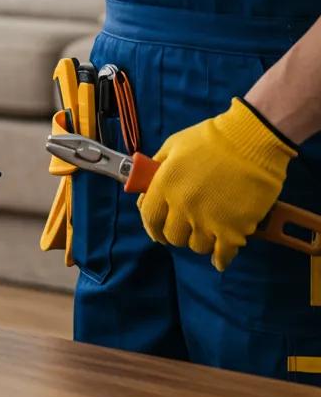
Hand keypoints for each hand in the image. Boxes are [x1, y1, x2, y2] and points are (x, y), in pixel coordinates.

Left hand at [138, 98, 296, 270]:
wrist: (250, 140)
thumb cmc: (210, 138)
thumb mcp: (173, 146)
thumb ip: (157, 168)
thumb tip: (146, 185)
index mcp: (164, 185)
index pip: (149, 217)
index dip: (152, 226)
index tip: (156, 230)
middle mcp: (182, 207)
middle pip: (172, 236)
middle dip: (176, 233)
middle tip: (184, 228)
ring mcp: (208, 221)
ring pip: (196, 246)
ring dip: (199, 241)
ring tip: (206, 231)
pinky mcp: (234, 230)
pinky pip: (223, 255)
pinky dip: (220, 258)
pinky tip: (219, 258)